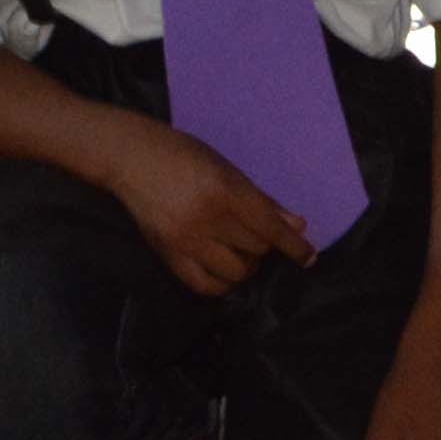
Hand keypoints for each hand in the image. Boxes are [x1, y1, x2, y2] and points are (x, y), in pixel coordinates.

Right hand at [105, 115, 310, 295]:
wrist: (131, 158)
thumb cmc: (183, 154)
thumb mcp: (227, 168)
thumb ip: (262, 199)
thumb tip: (296, 225)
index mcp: (225, 191)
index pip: (269, 227)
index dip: (293, 245)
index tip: (309, 257)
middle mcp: (207, 220)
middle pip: (255, 250)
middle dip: (264, 246)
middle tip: (258, 235)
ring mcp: (185, 241)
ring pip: (234, 272)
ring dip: (245, 265)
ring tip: (240, 250)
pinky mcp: (167, 255)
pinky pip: (204, 285)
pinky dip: (221, 283)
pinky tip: (224, 269)